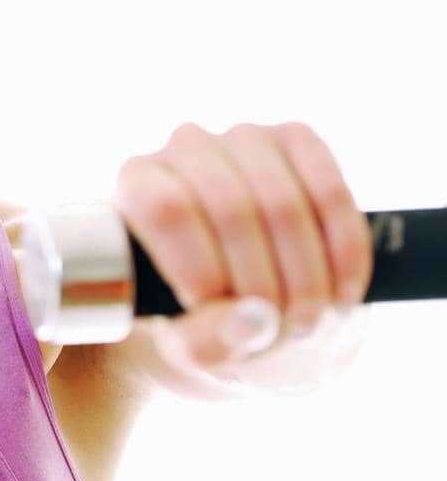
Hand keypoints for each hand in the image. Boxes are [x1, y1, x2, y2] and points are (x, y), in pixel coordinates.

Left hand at [112, 121, 373, 379]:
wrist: (232, 286)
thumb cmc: (192, 312)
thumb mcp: (185, 342)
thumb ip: (204, 342)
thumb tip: (254, 321)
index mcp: (138, 183)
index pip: (167, 209)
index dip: (199, 265)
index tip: (218, 310)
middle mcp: (185, 147)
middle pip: (232, 211)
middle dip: (263, 284)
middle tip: (277, 329)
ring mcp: (244, 138)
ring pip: (284, 205)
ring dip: (305, 277)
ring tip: (304, 320)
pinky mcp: (297, 140)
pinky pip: (331, 194)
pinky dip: (343, 252)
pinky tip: (340, 294)